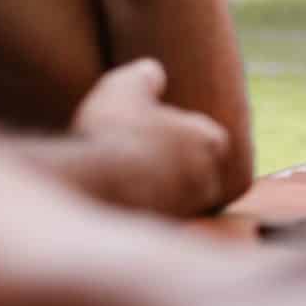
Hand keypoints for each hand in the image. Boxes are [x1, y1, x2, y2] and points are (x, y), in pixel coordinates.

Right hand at [67, 58, 239, 216]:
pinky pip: (160, 220)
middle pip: (197, 171)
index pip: (206, 137)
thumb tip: (153, 71)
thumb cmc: (116, 131)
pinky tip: (121, 203)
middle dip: (176, 166)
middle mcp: (209, 180)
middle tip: (145, 159)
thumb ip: (144, 76)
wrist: (95, 185)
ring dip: (162, 191)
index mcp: (210, 140)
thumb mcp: (125, 87)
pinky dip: (145, 212)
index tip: (158, 133)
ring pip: (181, 198)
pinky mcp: (166, 235)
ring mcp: (189, 211)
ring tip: (130, 181)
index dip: (180, 134)